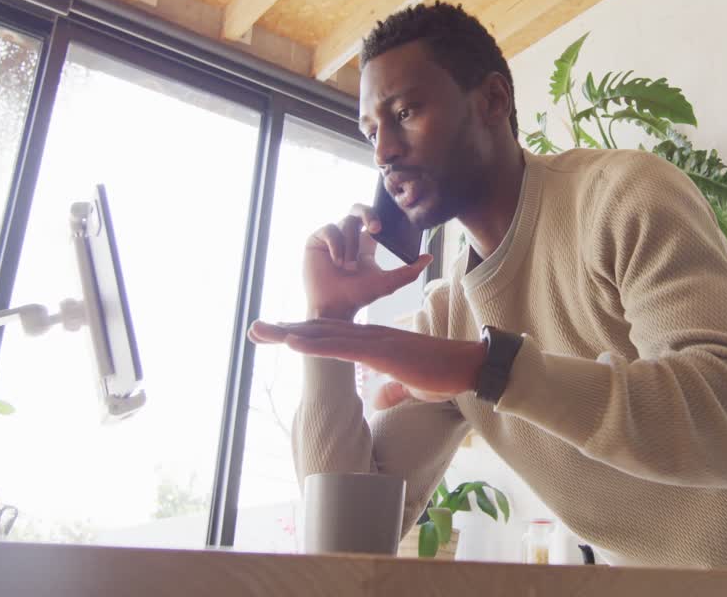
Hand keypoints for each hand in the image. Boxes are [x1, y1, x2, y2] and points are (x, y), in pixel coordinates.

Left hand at [249, 319, 485, 406]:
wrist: (471, 366)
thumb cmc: (445, 375)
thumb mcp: (410, 385)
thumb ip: (392, 388)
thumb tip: (378, 398)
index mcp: (375, 342)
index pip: (332, 336)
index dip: (303, 335)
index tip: (277, 335)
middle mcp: (371, 336)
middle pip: (320, 330)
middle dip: (285, 330)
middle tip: (254, 328)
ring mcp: (376, 341)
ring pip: (325, 335)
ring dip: (290, 333)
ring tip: (261, 330)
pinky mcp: (383, 352)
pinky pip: (342, 347)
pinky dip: (315, 345)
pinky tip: (292, 341)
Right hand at [304, 205, 432, 318]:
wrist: (334, 307)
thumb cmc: (359, 296)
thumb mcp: (388, 283)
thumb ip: (409, 271)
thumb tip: (429, 257)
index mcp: (366, 243)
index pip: (373, 218)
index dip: (379, 215)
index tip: (385, 225)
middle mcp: (349, 237)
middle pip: (358, 209)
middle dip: (368, 213)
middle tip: (377, 227)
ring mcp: (332, 238)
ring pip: (345, 224)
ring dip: (351, 246)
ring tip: (348, 267)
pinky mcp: (316, 240)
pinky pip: (329, 230)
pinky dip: (336, 245)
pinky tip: (336, 262)